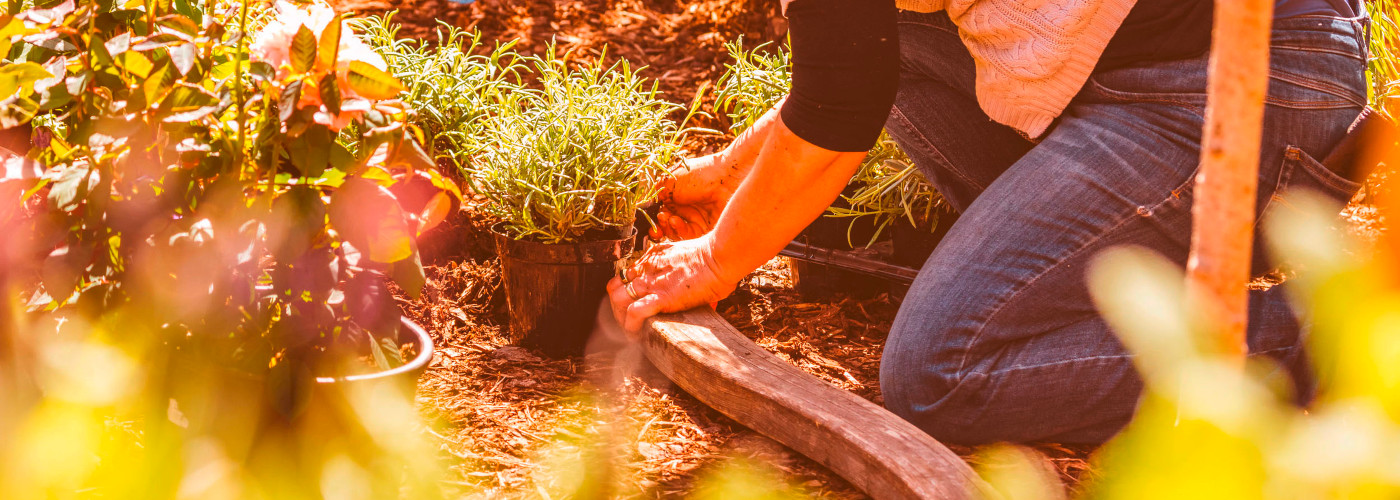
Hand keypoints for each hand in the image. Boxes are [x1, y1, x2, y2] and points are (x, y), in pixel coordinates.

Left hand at [606, 236, 737, 332]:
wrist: (720, 257)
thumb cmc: (713, 257)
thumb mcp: (684, 256)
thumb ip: (676, 267)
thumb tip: (684, 282)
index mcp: (650, 259)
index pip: (624, 278)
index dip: (624, 295)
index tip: (631, 307)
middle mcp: (645, 270)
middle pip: (615, 290)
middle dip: (618, 308)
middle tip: (628, 322)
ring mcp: (651, 283)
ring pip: (618, 301)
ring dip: (621, 319)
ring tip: (631, 331)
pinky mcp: (661, 297)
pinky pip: (634, 313)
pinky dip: (631, 326)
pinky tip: (637, 336)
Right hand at [653, 107, 771, 239]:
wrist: (728, 177)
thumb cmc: (698, 174)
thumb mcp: (668, 181)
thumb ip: (652, 196)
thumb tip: (638, 209)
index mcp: (675, 197)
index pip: (658, 214)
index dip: (651, 219)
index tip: (646, 220)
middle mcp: (685, 210)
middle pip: (666, 227)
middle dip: (658, 226)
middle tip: (657, 221)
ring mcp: (696, 221)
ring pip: (676, 235)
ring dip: (668, 229)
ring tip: (668, 218)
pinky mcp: (707, 232)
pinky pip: (688, 239)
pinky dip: (679, 232)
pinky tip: (676, 221)